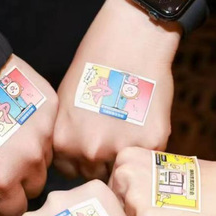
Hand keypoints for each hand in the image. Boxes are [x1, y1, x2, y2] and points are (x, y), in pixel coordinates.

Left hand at [0, 55, 57, 215]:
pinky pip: (49, 130)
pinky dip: (36, 128)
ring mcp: (42, 134)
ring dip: (32, 154)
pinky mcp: (49, 109)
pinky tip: (18, 119)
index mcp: (1, 182)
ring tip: (11, 139)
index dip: (5, 202)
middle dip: (21, 180)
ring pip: (45, 158)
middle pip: (35, 186)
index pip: (16, 210)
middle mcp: (27, 161)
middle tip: (5, 162)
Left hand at [53, 0, 179, 180]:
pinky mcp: (151, 142)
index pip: (70, 171)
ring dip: (124, 156)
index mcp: (63, 142)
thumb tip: (76, 159)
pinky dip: (147, 144)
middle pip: (96, 174)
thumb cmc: (94, 69)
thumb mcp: (66, 105)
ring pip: (122, 171)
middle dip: (103, 159)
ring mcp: (121, 149)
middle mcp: (90, 150)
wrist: (128, 41)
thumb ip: (68, 136)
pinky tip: (142, 122)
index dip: (81, 159)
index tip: (89, 144)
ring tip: (127, 129)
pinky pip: (148, 157)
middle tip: (111, 134)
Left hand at [110, 147, 215, 215]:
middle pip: (114, 214)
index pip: (111, 196)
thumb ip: (130, 182)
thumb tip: (105, 210)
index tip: (160, 196)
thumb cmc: (198, 184)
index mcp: (124, 158)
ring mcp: (133, 198)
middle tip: (168, 208)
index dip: (134, 203)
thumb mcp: (155, 171)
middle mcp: (123, 174)